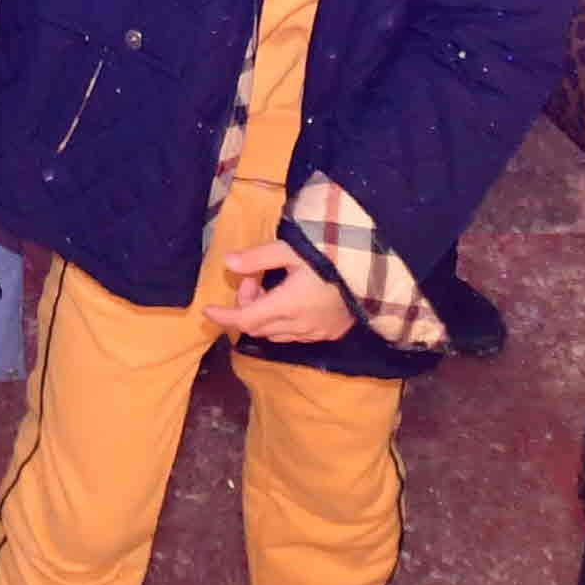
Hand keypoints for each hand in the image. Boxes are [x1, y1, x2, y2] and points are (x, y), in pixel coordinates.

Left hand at [201, 241, 350, 342]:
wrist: (377, 269)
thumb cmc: (332, 254)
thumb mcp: (292, 249)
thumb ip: (258, 257)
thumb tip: (227, 263)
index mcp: (288, 305)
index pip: (245, 319)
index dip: (224, 317)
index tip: (206, 311)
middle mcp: (300, 326)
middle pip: (258, 327)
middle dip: (246, 306)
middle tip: (254, 278)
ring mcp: (317, 333)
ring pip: (276, 335)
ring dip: (264, 316)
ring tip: (270, 287)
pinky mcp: (331, 333)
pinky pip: (296, 336)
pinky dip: (282, 324)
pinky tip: (289, 302)